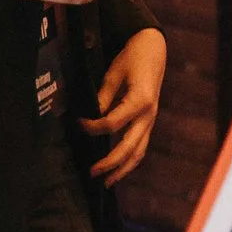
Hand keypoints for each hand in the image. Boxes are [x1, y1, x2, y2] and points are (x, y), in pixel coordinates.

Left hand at [85, 27, 164, 184]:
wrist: (153, 50)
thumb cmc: (132, 58)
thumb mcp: (114, 73)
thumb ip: (103, 98)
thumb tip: (90, 118)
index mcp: (141, 101)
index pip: (113, 123)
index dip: (92, 127)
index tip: (78, 123)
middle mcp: (149, 114)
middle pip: (130, 147)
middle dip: (110, 163)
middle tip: (91, 172)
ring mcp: (151, 120)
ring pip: (139, 152)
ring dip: (123, 169)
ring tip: (106, 182)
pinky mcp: (149, 122)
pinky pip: (141, 146)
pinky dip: (129, 160)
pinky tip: (117, 168)